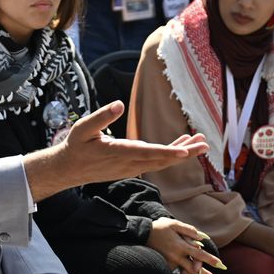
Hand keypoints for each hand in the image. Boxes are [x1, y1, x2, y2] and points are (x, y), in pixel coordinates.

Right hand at [63, 102, 208, 181]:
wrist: (68, 169)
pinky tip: (181, 147)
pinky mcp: (131, 168)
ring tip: (200, 143)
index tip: (185, 152)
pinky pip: (155, 162)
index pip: (146, 153)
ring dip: (181, 153)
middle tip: (205, 144)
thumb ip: (101, 116)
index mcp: (118, 152)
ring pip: (161, 162)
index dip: (167, 153)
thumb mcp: (83, 128)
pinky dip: (170, 154)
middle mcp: (128, 163)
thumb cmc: (75, 146)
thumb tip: (118, 103)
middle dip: (185, 153)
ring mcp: (131, 168)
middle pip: (161, 160)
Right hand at [147, 218, 221, 273]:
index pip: (199, 254)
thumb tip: (203, 238)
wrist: (142, 232)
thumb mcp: (174, 224)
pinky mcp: (162, 266)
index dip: (210, 260)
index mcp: (180, 245)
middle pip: (193, 269)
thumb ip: (188, 230)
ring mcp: (168, 263)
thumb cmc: (160, 227)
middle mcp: (175, 256)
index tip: (221, 265)